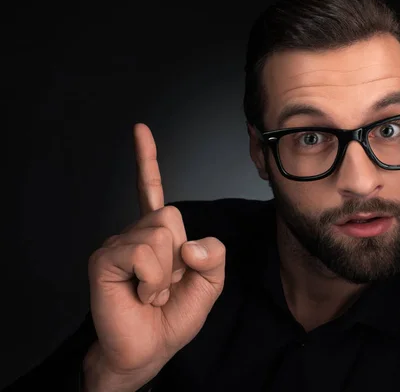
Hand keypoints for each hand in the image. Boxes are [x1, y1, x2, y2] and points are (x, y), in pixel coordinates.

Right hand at [84, 123, 225, 390]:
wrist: (150, 349)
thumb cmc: (173, 317)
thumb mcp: (210, 285)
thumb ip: (214, 257)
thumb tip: (190, 242)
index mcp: (158, 235)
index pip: (151, 190)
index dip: (147, 160)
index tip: (140, 130)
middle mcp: (135, 233)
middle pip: (170, 214)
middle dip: (180, 256)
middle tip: (164, 284)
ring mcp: (117, 244)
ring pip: (160, 234)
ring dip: (165, 274)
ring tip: (149, 292)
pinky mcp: (104, 259)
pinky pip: (144, 253)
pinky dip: (152, 280)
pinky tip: (139, 294)